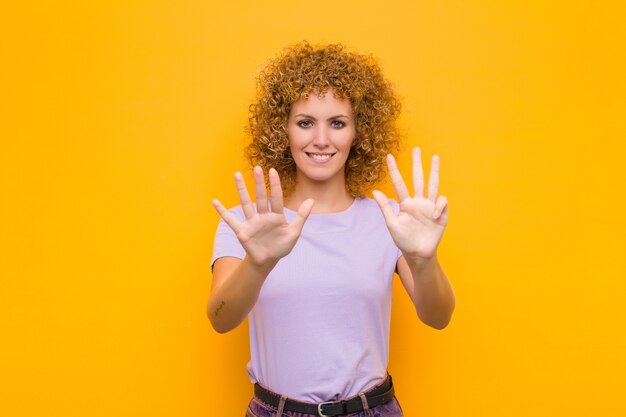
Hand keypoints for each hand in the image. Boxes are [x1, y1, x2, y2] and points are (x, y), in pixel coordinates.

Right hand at [212, 166, 313, 266]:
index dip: (275, 185)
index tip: (272, 171)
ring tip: (237, 174)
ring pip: (245, 203)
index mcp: (276, 216)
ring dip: (241, 190)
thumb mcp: (294, 232)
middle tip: (256, 168)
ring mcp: (251, 223)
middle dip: (259, 183)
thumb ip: (301, 217)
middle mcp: (263, 216)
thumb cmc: (281, 246)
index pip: (276, 198)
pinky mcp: (242, 232)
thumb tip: (312, 200)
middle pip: (260, 197)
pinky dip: (222, 212)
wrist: (268, 260)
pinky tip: (215, 201)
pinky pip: (230, 220)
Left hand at [372, 147, 447, 261]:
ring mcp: (430, 206)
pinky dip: (438, 205)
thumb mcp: (391, 224)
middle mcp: (418, 202)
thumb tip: (375, 191)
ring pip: (432, 185)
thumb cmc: (403, 240)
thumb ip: (385, 207)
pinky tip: (433, 215)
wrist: (418, 254)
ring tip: (435, 157)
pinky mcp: (441, 213)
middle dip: (417, 164)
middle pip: (418, 179)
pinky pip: (441, 202)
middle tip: (417, 149)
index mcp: (405, 204)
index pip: (399, 183)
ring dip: (434, 172)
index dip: (394, 170)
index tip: (389, 156)